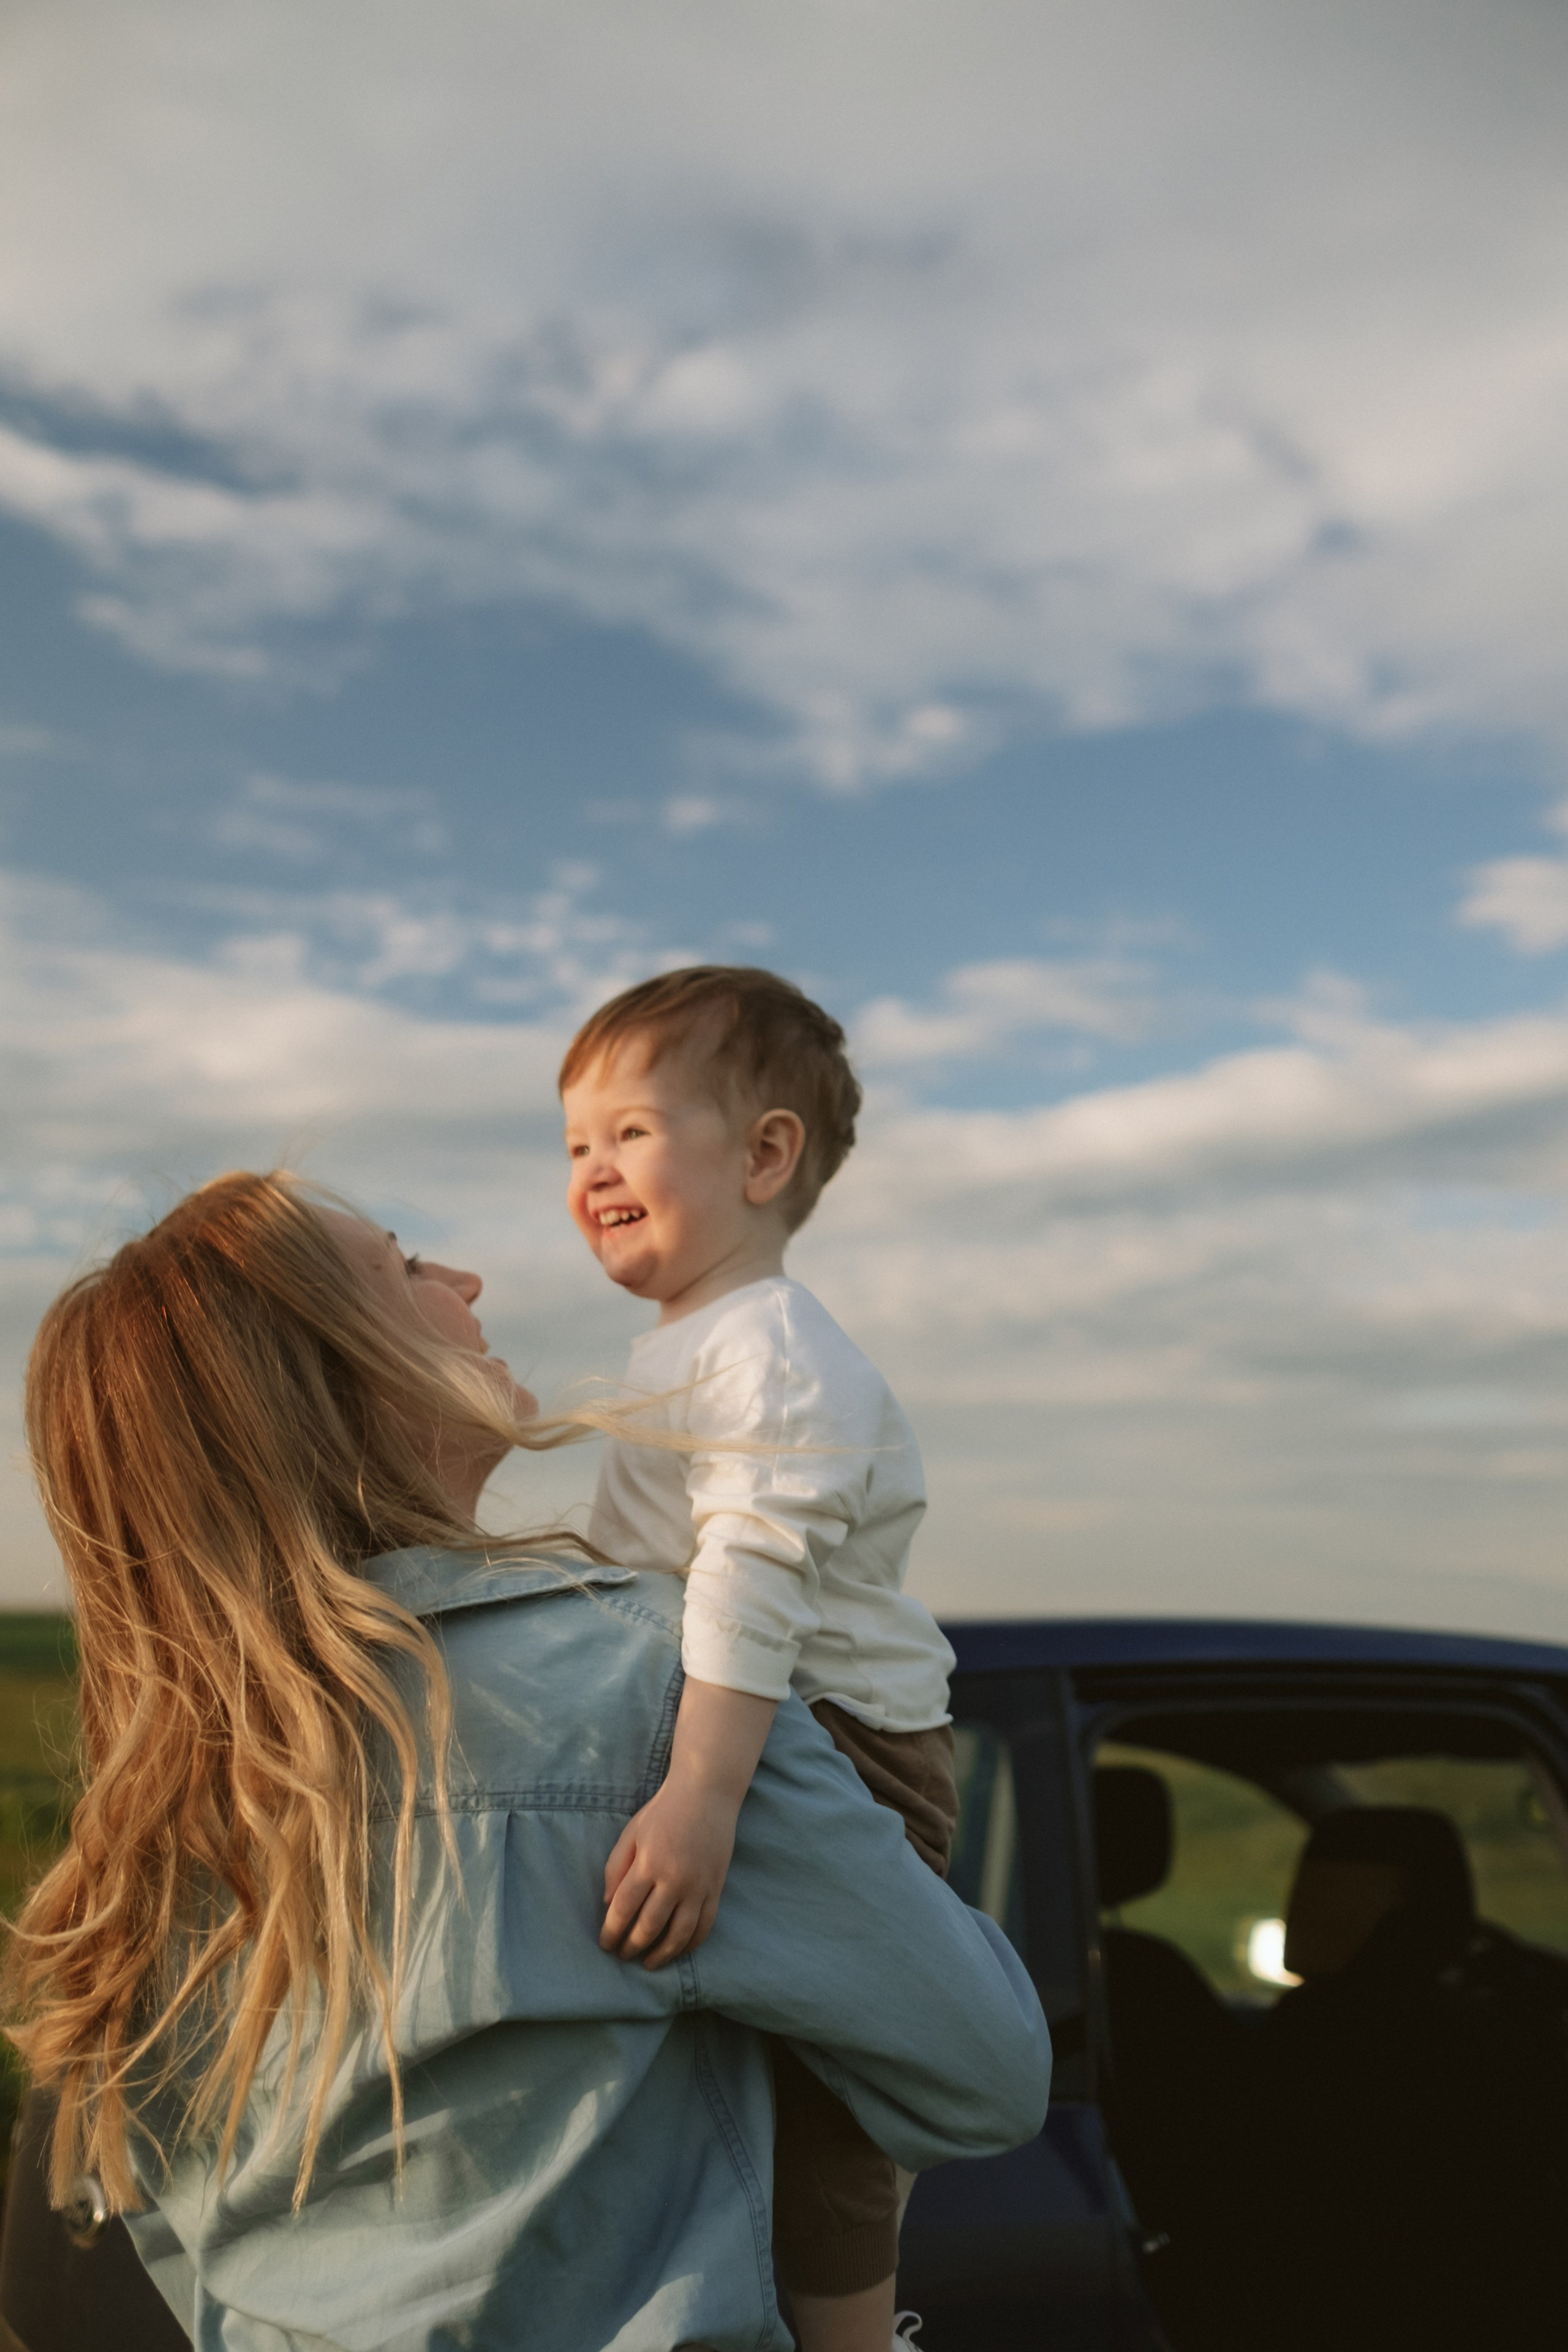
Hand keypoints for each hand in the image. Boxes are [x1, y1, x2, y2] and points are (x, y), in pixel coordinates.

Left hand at [600, 1773, 741, 1969]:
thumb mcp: (631, 1832)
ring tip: (648, 1963)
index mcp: (648, 1863)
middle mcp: (674, 1879)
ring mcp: (699, 1886)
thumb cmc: (663, 1811)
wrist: (707, 1793)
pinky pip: (705, 1925)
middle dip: (632, 1946)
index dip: (611, 1931)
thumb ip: (616, 1868)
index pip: (624, 1908)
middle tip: (623, 1956)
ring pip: (679, 1934)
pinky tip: (678, 1951)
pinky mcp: (716, 1887)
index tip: (605, 1944)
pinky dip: (691, 1944)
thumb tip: (608, 1905)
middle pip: (649, 1926)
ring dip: (662, 1954)